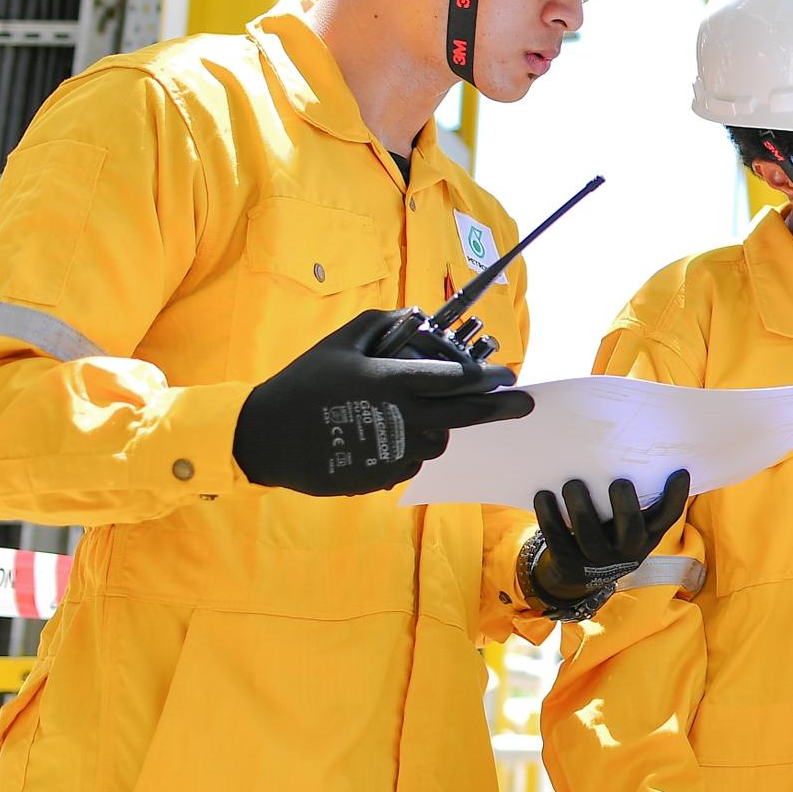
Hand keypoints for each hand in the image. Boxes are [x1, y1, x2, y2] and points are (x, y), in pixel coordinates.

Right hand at [234, 309, 530, 495]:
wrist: (267, 438)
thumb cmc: (303, 384)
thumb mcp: (339, 343)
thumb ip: (382, 323)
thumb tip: (416, 315)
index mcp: (392, 381)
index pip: (454, 379)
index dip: (488, 378)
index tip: (509, 378)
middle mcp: (402, 418)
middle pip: (465, 414)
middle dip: (500, 408)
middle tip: (525, 404)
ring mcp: (395, 451)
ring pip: (438, 441)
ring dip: (438, 428)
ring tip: (409, 416)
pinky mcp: (384, 476)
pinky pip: (411, 461)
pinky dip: (408, 448)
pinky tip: (383, 437)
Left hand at [528, 471, 691, 603]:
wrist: (578, 578)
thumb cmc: (609, 536)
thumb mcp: (628, 526)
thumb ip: (635, 501)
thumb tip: (627, 452)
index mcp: (646, 536)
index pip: (667, 518)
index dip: (676, 496)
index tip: (679, 472)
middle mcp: (626, 550)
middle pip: (630, 530)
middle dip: (625, 505)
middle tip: (618, 482)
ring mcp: (597, 561)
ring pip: (589, 535)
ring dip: (580, 506)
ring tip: (572, 484)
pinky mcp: (569, 565)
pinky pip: (557, 538)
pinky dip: (549, 515)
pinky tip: (544, 494)